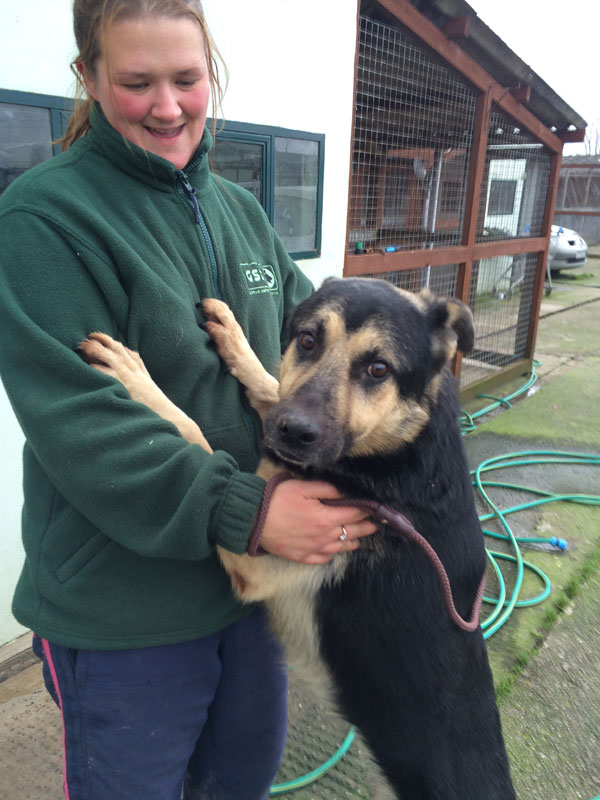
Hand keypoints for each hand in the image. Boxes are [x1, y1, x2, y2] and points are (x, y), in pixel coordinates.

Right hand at [258, 479, 376, 563]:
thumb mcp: (302, 487)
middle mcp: (324, 536)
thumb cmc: (277, 500)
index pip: (353, 514)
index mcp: (326, 518)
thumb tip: (343, 494)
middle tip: (375, 525)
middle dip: (365, 528)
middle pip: (351, 533)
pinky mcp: (301, 557)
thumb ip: (327, 490)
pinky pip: (323, 558)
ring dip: (352, 542)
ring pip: (340, 548)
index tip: (375, 508)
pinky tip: (335, 551)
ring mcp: (313, 549)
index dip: (366, 510)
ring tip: (360, 540)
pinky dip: (332, 554)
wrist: (252, 521)